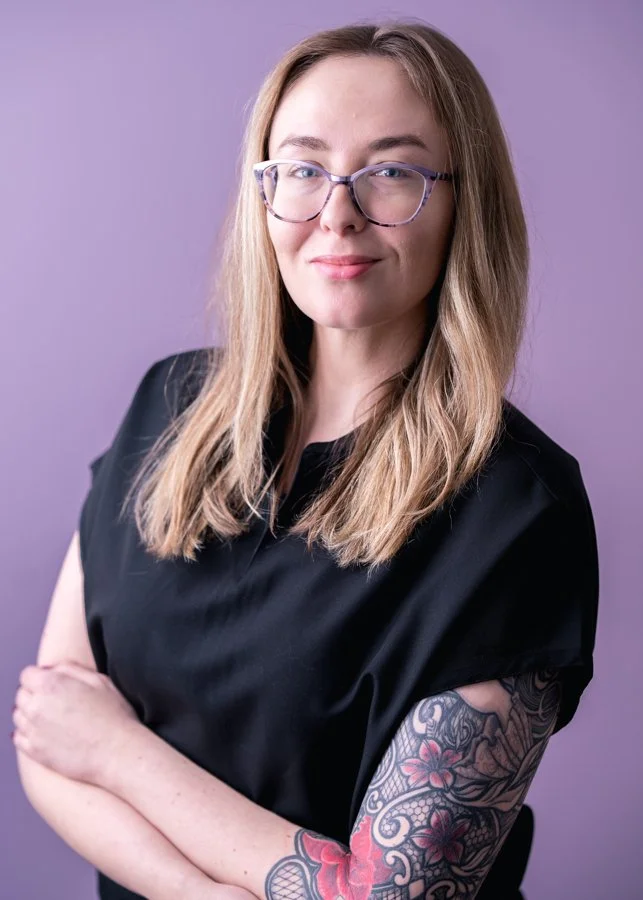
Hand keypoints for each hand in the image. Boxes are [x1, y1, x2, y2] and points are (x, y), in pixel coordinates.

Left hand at [12, 661, 139, 783]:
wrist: (117, 752)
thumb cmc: (114, 715)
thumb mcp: (99, 680)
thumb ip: (70, 669)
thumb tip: (51, 669)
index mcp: (51, 684)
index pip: (27, 675)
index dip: (39, 677)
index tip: (51, 683)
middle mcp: (36, 706)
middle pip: (21, 694)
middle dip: (34, 694)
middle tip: (55, 700)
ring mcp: (33, 730)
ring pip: (18, 715)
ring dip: (29, 713)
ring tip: (51, 718)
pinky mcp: (34, 751)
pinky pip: (18, 737)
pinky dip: (26, 733)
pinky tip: (44, 733)